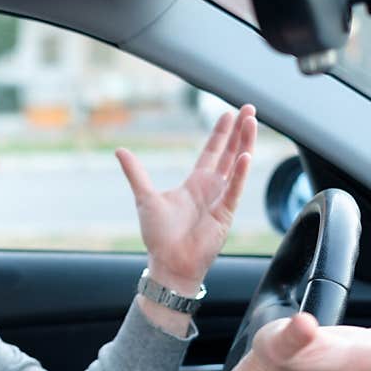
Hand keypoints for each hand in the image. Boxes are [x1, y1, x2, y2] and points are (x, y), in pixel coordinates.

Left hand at [116, 105, 256, 294]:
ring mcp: (221, 200)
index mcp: (194, 184)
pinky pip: (235, 189)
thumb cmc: (158, 235)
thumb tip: (120, 150)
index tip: (228, 114)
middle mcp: (211, 188)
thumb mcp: (144, 197)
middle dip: (239, 131)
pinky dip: (240, 173)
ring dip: (244, 143)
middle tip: (249, 108)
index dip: (220, 133)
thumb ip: (136, 173)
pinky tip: (245, 155)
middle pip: (229, 153)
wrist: (169, 262)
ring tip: (251, 122)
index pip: (212, 152)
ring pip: (237, 166)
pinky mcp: (225, 214)